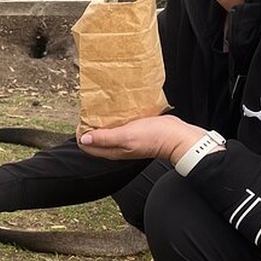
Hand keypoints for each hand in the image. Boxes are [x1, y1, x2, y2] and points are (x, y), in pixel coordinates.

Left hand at [77, 114, 206, 163]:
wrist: (177, 136)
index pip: (87, 145)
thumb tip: (84, 140)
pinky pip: (119, 126)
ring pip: (107, 131)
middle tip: (92, 112)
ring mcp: (126, 140)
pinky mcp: (134, 132)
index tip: (84, 119)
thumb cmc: (154, 137)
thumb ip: (105, 138)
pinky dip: (115, 119)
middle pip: (96, 137)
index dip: (83, 133)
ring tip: (102, 109)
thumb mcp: (126, 136)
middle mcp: (117, 147)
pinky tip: (117, 110)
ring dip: (102, 121)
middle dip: (90, 125)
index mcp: (112, 151)